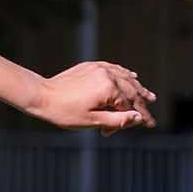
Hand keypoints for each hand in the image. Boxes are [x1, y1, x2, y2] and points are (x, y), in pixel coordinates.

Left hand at [30, 61, 155, 133]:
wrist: (42, 95)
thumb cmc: (64, 112)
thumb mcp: (92, 121)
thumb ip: (117, 120)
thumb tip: (139, 118)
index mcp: (109, 89)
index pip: (129, 106)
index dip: (137, 118)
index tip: (150, 125)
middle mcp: (107, 75)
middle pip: (131, 90)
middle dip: (141, 103)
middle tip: (151, 113)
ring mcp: (99, 68)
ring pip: (125, 78)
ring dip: (138, 87)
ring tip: (150, 96)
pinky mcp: (91, 66)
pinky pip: (114, 68)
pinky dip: (124, 73)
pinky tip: (132, 75)